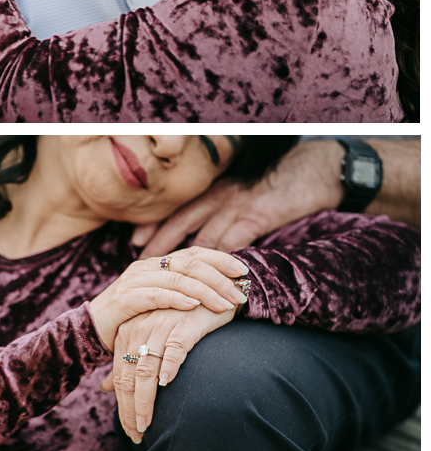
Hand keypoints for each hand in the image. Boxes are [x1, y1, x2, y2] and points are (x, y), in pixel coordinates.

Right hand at [88, 246, 248, 350]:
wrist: (90, 331)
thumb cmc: (132, 320)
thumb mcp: (160, 304)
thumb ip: (183, 294)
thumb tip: (221, 295)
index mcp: (157, 264)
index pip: (193, 253)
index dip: (219, 259)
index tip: (243, 271)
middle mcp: (146, 267)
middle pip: (189, 262)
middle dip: (218, 277)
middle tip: (239, 293)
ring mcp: (134, 280)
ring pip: (176, 277)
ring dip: (204, 290)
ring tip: (224, 303)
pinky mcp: (124, 298)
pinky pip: (154, 294)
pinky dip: (176, 298)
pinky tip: (193, 305)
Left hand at [100, 304, 236, 441]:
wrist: (207, 292)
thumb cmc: (177, 318)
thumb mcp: (147, 337)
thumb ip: (126, 360)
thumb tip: (105, 388)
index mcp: (127, 333)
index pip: (120, 377)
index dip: (122, 407)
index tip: (130, 430)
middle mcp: (139, 330)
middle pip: (129, 378)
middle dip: (130, 411)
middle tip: (136, 435)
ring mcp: (160, 327)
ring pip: (146, 370)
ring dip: (145, 401)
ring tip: (146, 426)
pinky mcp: (183, 325)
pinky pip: (173, 350)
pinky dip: (169, 368)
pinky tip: (167, 385)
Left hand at [131, 141, 344, 255]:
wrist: (315, 170)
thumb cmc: (282, 186)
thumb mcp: (248, 196)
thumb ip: (229, 215)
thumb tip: (213, 243)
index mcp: (217, 192)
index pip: (179, 209)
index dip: (157, 225)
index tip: (136, 241)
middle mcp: (222, 196)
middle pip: (183, 221)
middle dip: (160, 243)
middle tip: (141, 262)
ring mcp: (240, 205)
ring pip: (206, 235)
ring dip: (187, 260)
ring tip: (171, 280)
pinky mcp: (260, 214)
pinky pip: (236, 239)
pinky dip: (222, 258)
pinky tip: (212, 276)